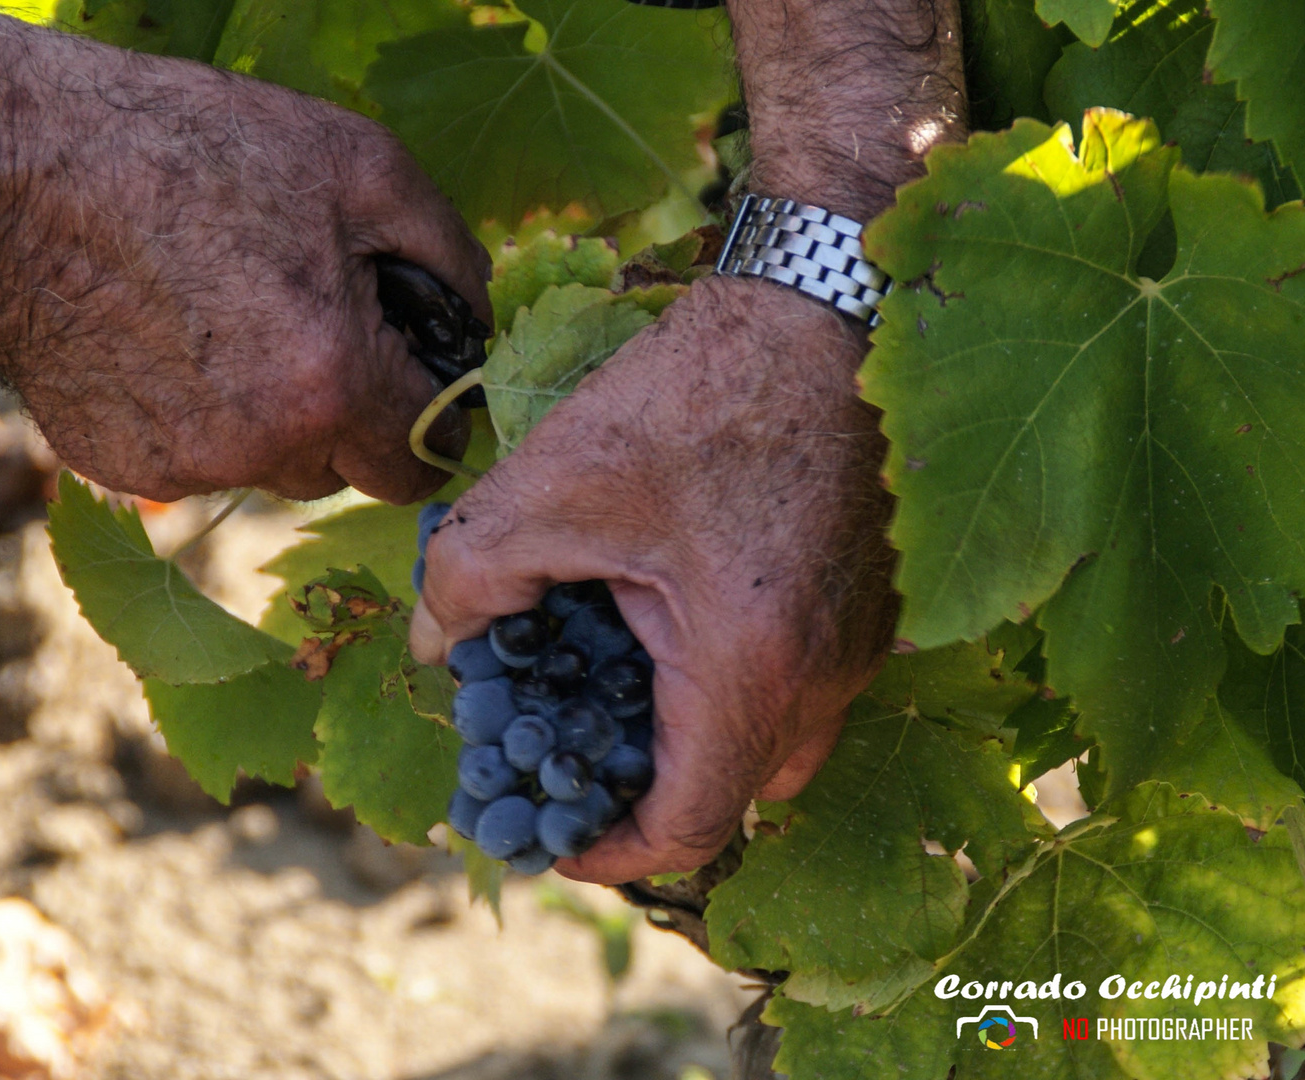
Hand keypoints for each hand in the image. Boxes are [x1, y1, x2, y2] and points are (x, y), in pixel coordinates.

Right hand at [3, 69, 492, 503]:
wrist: (5, 172)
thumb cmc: (185, 152)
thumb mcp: (356, 165)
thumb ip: (448, 253)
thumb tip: (477, 319)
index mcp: (332, 384)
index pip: (421, 464)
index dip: (428, 421)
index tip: (411, 380)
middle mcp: (261, 447)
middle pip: (346, 471)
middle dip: (350, 416)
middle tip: (311, 323)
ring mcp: (183, 467)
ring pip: (271, 469)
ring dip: (276, 420)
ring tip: (230, 318)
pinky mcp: (119, 467)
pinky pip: (196, 461)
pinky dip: (199, 417)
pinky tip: (167, 338)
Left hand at [410, 277, 899, 882]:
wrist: (828, 305)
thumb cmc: (696, 392)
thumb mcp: (551, 483)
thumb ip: (469, 578)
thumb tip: (432, 644)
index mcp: (747, 669)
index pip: (687, 827)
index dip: (608, 852)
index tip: (552, 830)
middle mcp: (824, 676)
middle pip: (732, 794)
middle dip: (645, 791)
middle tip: (574, 752)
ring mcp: (862, 643)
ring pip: (774, 743)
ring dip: (694, 739)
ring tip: (616, 680)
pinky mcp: (871, 602)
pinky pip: (802, 686)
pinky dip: (735, 687)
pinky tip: (674, 618)